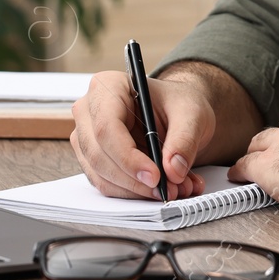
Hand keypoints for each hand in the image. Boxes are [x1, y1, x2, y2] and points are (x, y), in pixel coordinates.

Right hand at [70, 70, 210, 199]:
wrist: (176, 113)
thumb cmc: (177, 104)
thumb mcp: (191, 113)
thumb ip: (184, 140)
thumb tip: (173, 170)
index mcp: (108, 86)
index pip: (106, 127)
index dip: (128, 157)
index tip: (155, 176)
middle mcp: (89, 111)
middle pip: (99, 155)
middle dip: (135, 180)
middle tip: (169, 189)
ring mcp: (87, 137)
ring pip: (102, 175)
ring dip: (137, 190)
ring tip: (174, 188)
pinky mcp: (93, 160)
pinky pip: (107, 185)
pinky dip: (135, 193)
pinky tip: (161, 187)